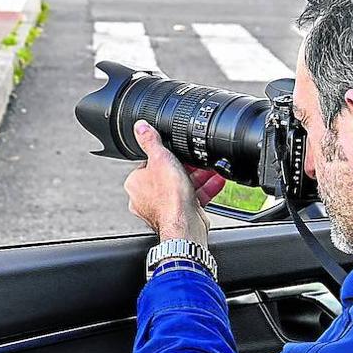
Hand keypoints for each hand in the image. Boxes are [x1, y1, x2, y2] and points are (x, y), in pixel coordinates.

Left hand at [123, 120, 225, 244]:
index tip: (178, 153)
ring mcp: (163, 208)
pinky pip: (193, 199)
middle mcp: (146, 198)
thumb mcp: (160, 159)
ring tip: (212, 169)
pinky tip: (217, 181)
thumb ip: (151, 142)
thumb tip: (141, 127)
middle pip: (168, 175)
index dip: (166, 157)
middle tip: (198, 161)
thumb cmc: (168, 197)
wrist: (185, 226)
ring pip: (182, 187)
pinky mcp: (180, 215)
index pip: (149, 163)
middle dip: (186, 168)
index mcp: (135, 184)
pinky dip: (205, 190)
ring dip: (199, 177)